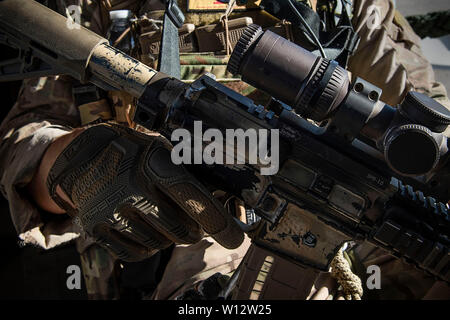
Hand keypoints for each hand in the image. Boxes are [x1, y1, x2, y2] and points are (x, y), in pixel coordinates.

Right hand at [44, 123, 243, 260]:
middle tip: (195, 223)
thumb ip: (191, 171)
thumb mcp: (163, 149)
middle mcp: (132, 187)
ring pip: (161, 244)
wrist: (84, 157)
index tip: (235, 239)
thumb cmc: (134, 153)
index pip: (191, 196)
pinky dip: (149, 245)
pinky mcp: (97, 227)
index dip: (216, 220)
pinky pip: (138, 252)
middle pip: (180, 229)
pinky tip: (146, 227)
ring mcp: (112, 210)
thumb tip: (226, 196)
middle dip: (195, 231)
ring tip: (162, 217)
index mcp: (153, 162)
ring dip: (170, 237)